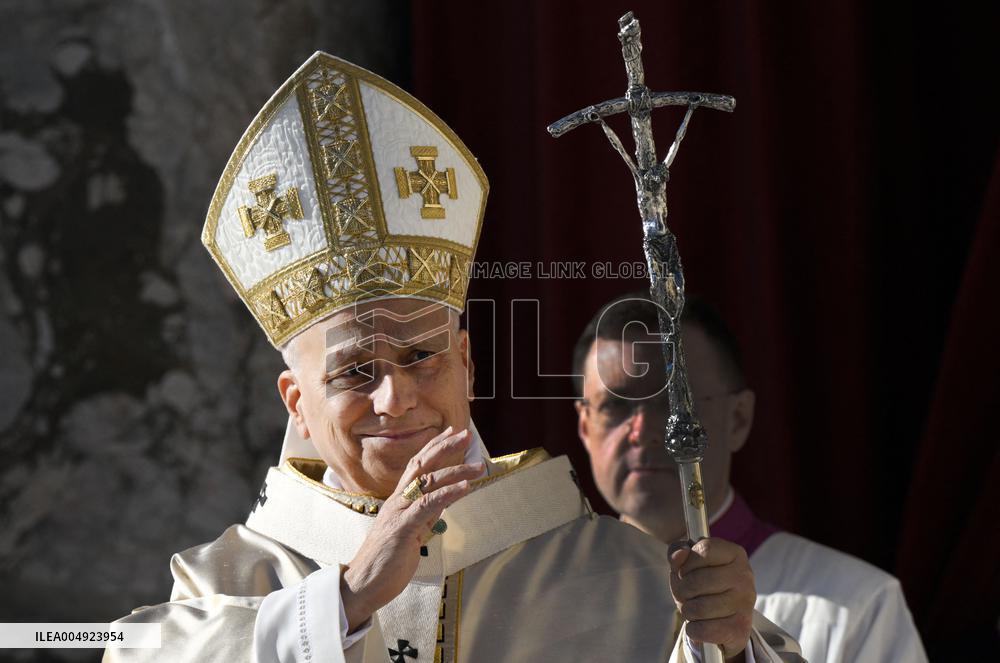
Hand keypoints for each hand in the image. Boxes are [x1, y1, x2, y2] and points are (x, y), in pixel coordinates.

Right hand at [340, 427, 481, 632]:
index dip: (434, 447)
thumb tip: (444, 502)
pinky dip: (447, 493)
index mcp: (398, 500)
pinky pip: (427, 506)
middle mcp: (398, 500)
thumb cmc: (385, 561)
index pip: (417, 465)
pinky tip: (465, 488)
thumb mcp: (411, 533)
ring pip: (428, 482)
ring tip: (478, 466)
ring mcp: (399, 513)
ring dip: (456, 471)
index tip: (452, 433)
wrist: (362, 584)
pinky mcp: (403, 529)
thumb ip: (425, 515)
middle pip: (422, 464)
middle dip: (445, 447)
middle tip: (466, 434)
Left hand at [669, 537, 754, 660]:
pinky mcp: (741, 627)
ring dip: (687, 611)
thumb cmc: (704, 585)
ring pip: (698, 608)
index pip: (705, 549)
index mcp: (734, 554)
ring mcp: (745, 602)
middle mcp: (744, 576)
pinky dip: (693, 629)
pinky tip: (700, 623)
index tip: (686, 571)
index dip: (687, 563)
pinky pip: (703, 629)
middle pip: (696, 581)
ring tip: (693, 609)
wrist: (725, 618)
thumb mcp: (689, 564)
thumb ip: (677, 553)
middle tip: (685, 595)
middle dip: (681, 590)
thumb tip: (679, 554)